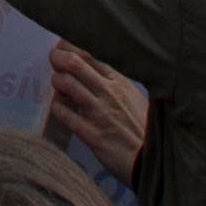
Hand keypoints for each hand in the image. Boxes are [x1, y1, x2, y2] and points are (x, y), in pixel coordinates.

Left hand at [42, 44, 150, 171]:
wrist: (151, 160)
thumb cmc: (144, 129)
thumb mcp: (134, 97)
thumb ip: (114, 82)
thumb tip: (90, 68)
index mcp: (120, 82)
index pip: (90, 53)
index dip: (71, 46)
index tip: (62, 46)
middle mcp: (108, 93)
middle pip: (74, 63)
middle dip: (58, 57)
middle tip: (54, 60)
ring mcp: (98, 113)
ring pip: (66, 84)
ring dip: (56, 81)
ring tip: (58, 86)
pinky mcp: (91, 134)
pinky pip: (64, 113)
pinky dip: (57, 107)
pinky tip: (60, 108)